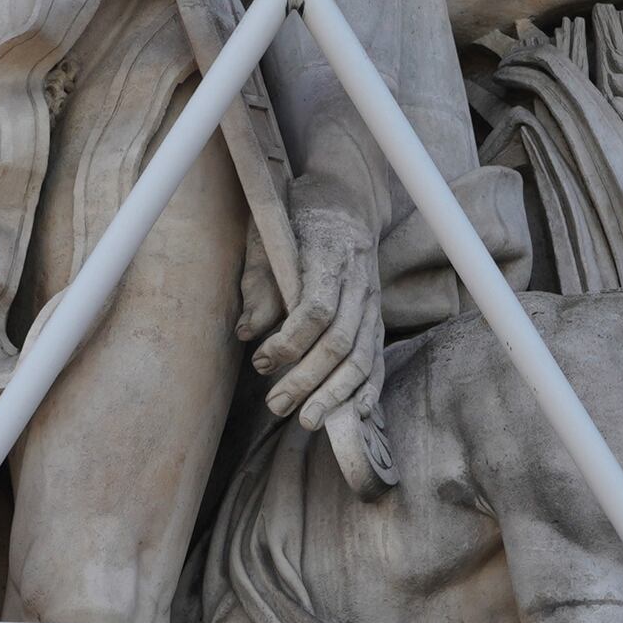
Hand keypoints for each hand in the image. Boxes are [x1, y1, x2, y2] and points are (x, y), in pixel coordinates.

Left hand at [251, 202, 390, 480]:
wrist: (346, 201)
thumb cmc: (298, 219)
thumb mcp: (269, 237)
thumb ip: (259, 283)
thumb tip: (246, 332)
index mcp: (328, 256)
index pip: (315, 309)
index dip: (289, 341)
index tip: (260, 359)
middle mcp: (358, 283)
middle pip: (339, 342)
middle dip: (307, 380)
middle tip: (276, 405)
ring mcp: (372, 303)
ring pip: (361, 357)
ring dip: (334, 394)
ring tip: (308, 421)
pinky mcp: (377, 318)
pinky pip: (377, 358)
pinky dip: (368, 388)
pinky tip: (354, 413)